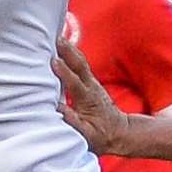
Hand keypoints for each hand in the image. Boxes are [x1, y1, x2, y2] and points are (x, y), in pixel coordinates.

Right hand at [53, 37, 129, 154]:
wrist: (118, 132)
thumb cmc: (100, 136)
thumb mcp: (88, 136)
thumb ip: (74, 123)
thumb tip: (59, 110)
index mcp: (89, 101)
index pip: (75, 83)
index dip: (65, 72)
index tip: (54, 61)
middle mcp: (91, 88)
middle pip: (79, 66)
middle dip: (68, 51)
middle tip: (55, 37)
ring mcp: (91, 83)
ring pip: (80, 61)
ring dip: (69, 48)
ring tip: (56, 34)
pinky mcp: (89, 81)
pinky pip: (79, 63)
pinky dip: (71, 52)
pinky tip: (63, 43)